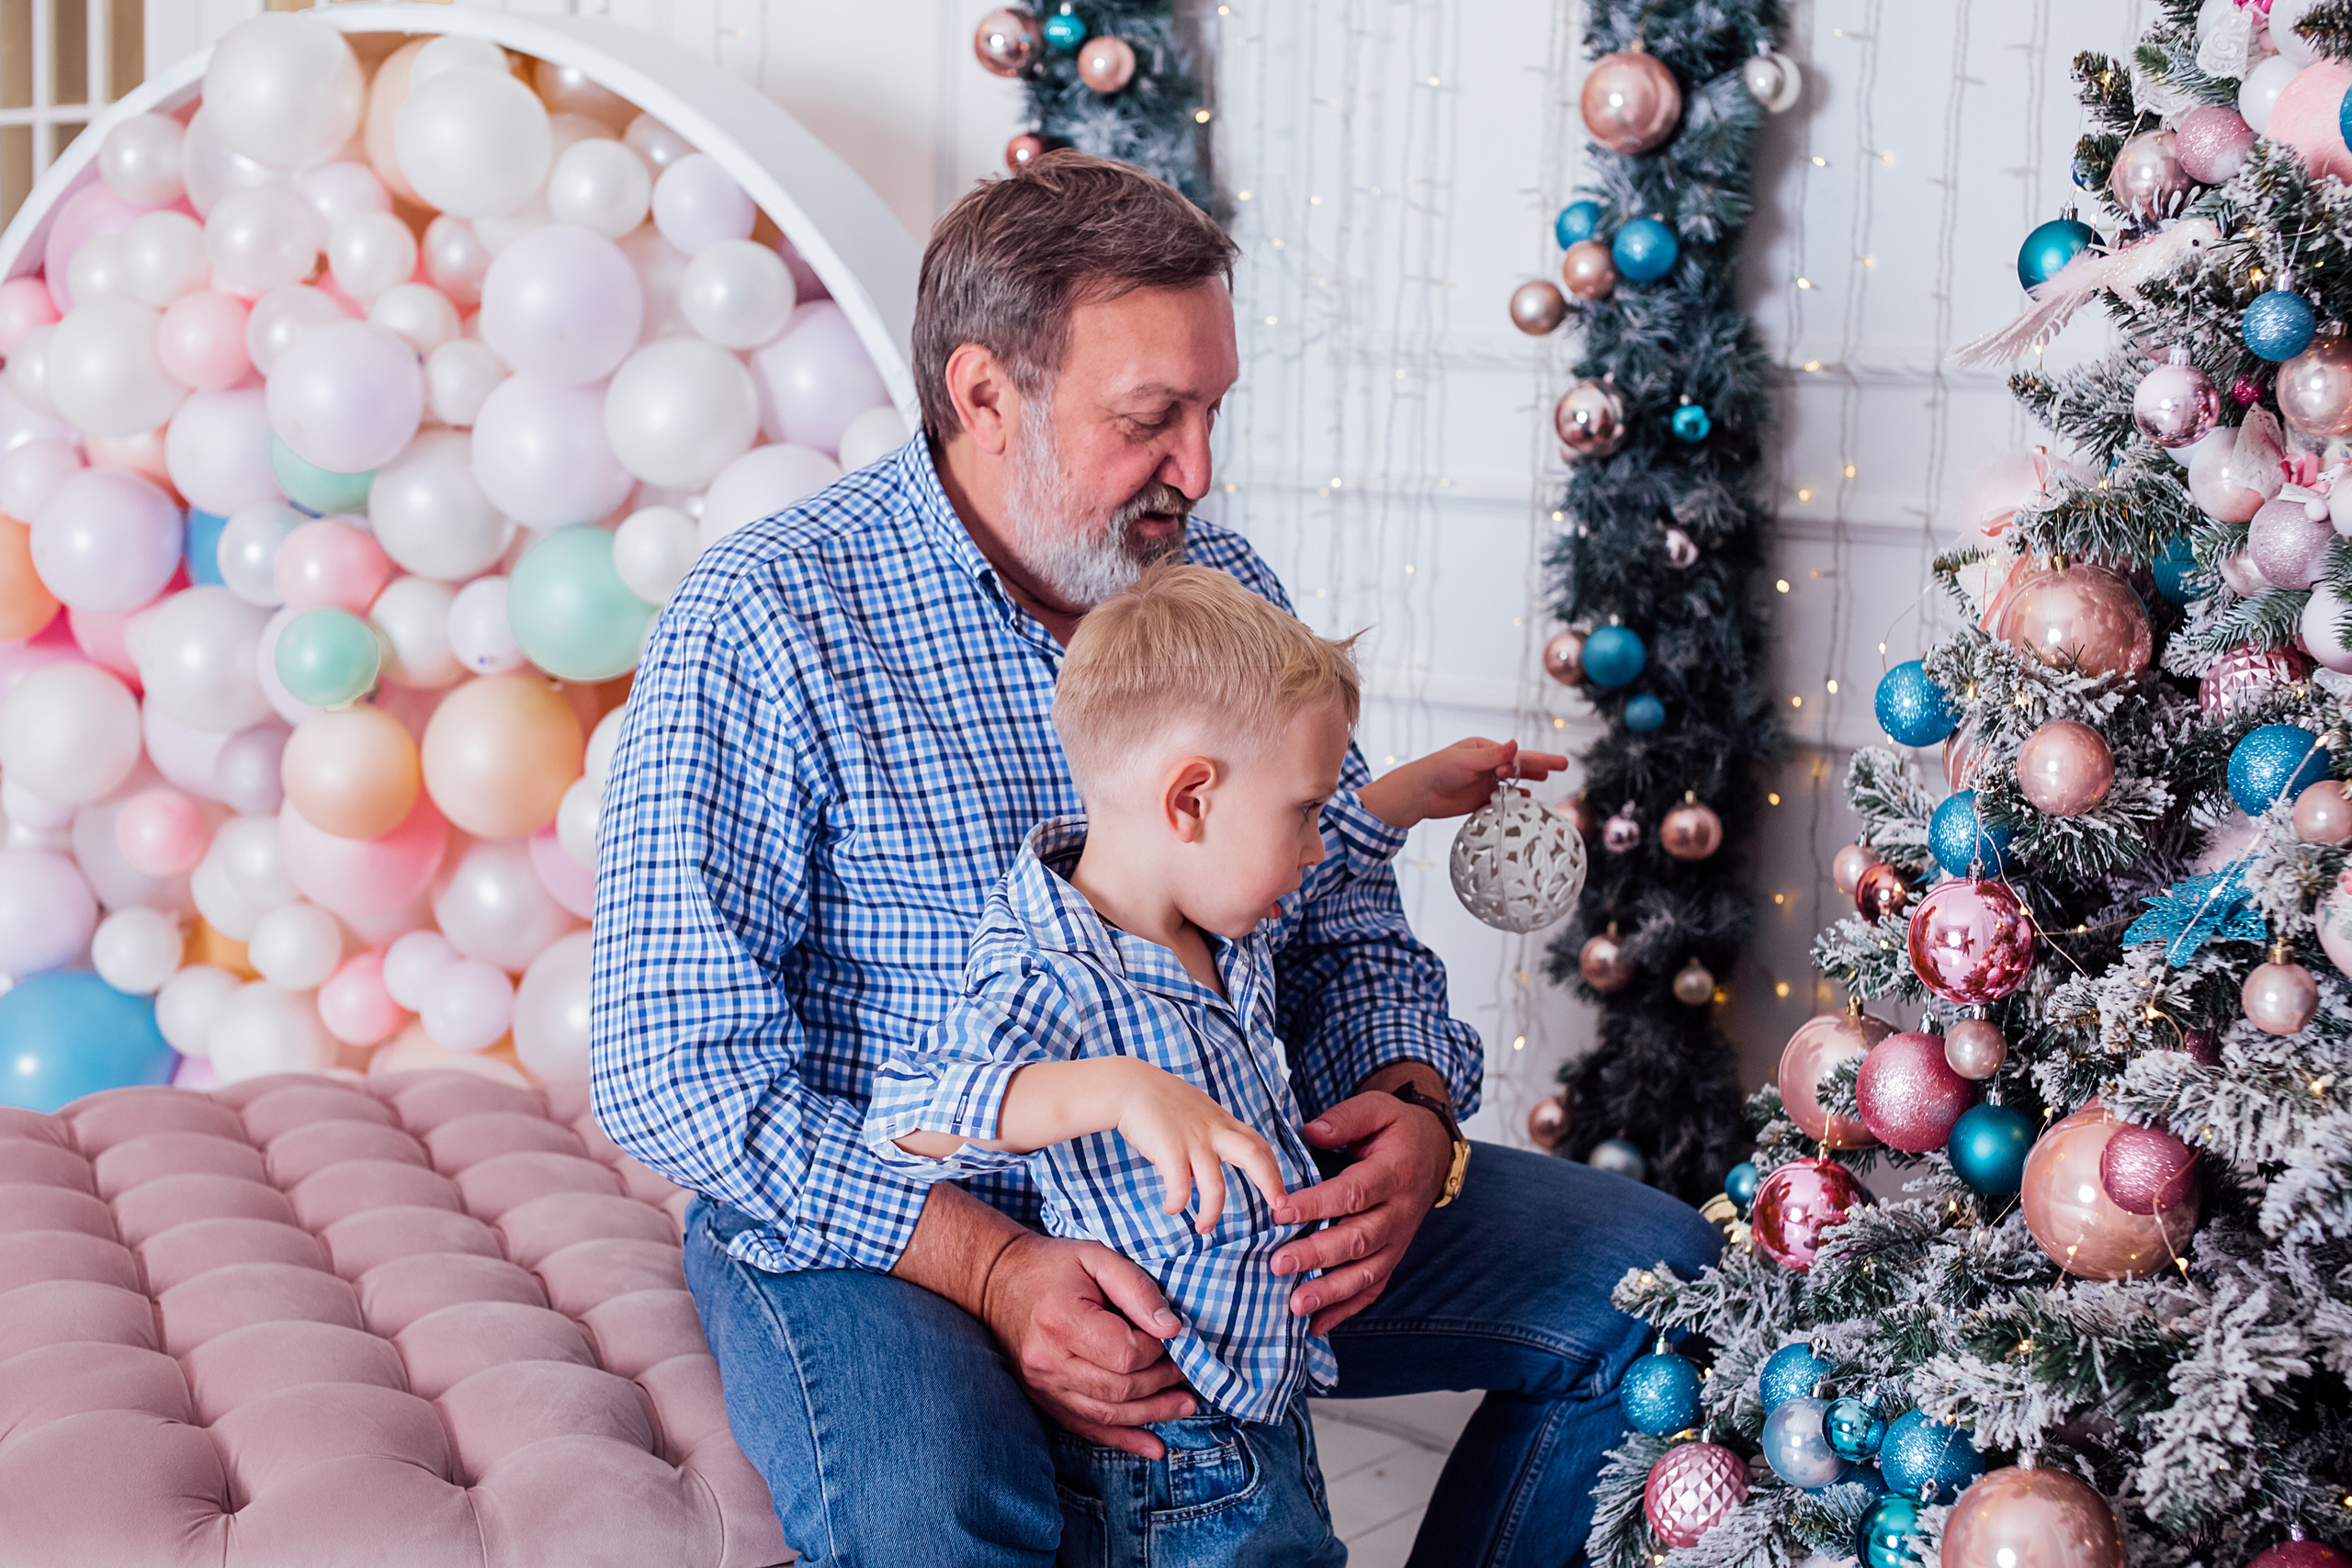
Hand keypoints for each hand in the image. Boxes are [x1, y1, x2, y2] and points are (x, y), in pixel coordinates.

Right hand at [979, 1230, 1196, 1458]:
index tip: (1171, 1334)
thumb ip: (1137, 1288)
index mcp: (1061, 1321)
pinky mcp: (1043, 1400)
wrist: (999, 1281)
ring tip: (1185, 1403)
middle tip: (1186, 1367)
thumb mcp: (1098, 1257)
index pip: (1125, 1354)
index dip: (1157, 1349)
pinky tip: (1154, 1446)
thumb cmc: (1054, 1266)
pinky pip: (1087, 1428)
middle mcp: (1047, 1362)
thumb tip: (1172, 1328)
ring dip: (1153, 1414)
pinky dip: (1124, 1439)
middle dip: (1162, 1382)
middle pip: (1120, 1389)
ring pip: (1108, 1415)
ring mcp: (1042, 1386)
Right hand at [1115, 1061, 1290, 1232]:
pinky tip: (1171, 1208)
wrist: (1130, 1086)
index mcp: (1222, 1122)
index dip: (1274, 1169)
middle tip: (1279, 1207)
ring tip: (1204, 1228)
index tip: (1280, 1192)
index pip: (1259, 1144)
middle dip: (1271, 1182)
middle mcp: (1214, 1131)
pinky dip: (1177, 1203)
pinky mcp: (1169, 1150)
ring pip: (1215, 1185)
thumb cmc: (1161, 1101)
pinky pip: (1180, 1187)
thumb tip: (1208, 1170)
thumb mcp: (1197, 1111)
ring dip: (1212, 1212)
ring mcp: (1193, 1140)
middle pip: (1254, 1155)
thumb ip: (1210, 1135)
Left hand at [1267, 1084, 1452, 1334]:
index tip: (1280, 1211)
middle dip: (1316, 1255)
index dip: (1317, 1205)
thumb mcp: (1378, 1108)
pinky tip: (1315, 1326)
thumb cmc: (1397, 1129)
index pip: (1354, 1193)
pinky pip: (1371, 1289)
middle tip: (1277, 1263)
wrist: (1434, 1152)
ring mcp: (1398, 1240)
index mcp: (1394, 1173)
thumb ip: (1345, 1119)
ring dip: (1330, 1292)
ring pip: (1365, 1272)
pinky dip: (1345, 1310)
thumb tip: (1310, 1132)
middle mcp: (1399, 1212)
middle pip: (1358, 1239)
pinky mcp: (1392, 1257)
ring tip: (1295, 1304)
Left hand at [1358, 737, 1571, 828]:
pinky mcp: (1478, 799)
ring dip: (1529, 782)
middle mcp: (1486, 764)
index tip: (1553, 766)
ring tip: (1547, 781)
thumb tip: (1515, 744)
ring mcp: (1484, 782)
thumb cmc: (1437, 770)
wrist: (1418, 794)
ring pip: (1512, 782)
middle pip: (1519, 765)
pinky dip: (1514, 800)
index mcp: (1484, 749)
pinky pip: (1501, 799)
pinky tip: (1526, 801)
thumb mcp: (1467, 761)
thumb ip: (1493, 757)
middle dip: (1540, 766)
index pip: (1517, 754)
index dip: (1537, 760)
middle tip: (1562, 765)